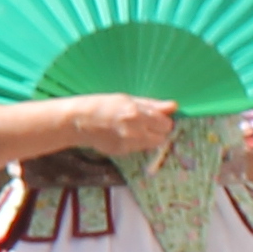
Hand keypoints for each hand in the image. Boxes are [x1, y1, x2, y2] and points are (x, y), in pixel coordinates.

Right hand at [61, 95, 178, 162]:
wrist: (78, 121)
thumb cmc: (102, 105)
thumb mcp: (128, 99)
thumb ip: (152, 105)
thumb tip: (174, 106)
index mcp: (137, 113)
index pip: (166, 124)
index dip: (162, 121)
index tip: (155, 118)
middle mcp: (135, 130)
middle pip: (162, 137)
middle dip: (157, 131)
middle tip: (144, 124)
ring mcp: (129, 143)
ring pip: (152, 144)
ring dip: (147, 138)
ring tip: (132, 129)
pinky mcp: (122, 152)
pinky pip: (138, 148)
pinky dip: (135, 143)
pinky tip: (122, 135)